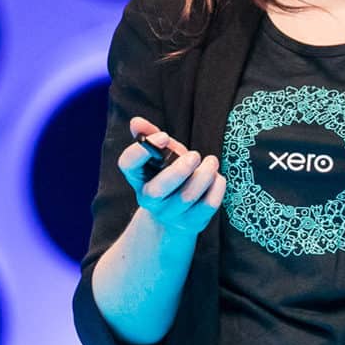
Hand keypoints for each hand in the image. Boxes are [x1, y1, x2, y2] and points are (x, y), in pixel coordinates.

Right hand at [117, 116, 226, 234]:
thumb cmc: (168, 174)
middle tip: (195, 155)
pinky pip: (207, 206)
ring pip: (187, 197)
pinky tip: (217, 178)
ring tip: (211, 162)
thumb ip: (150, 135)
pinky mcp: (191, 223)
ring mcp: (169, 213)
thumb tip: (136, 121)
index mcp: (137, 175)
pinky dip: (216, 188)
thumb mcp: (161, 154)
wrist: (176, 214)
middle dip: (180, 169)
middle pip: (158, 189)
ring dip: (204, 176)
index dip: (143, 150)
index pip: (127, 163)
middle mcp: (148, 197)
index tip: (164, 136)